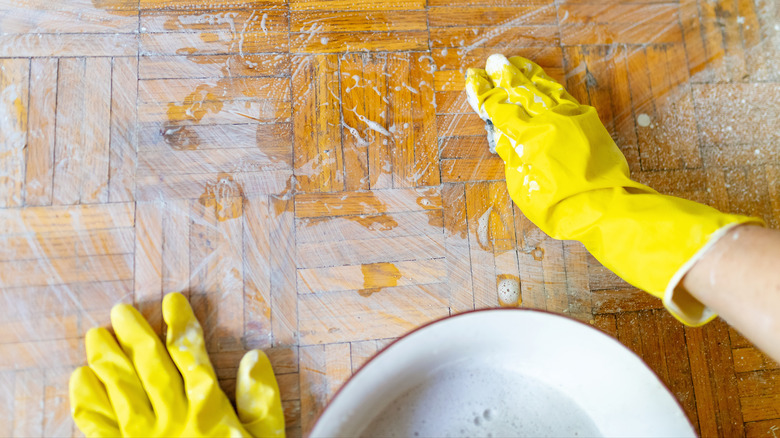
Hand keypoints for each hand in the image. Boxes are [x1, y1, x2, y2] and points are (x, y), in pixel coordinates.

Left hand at [69, 292, 284, 436]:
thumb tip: (254, 358)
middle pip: (149, 365)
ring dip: (106, 359)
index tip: (172, 301)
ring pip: (119, 389)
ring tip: (96, 336)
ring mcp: (142, 437)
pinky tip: (79, 380)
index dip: (181, 326)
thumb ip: (262, 400)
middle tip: (120, 311)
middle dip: (135, 334)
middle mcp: (172, 417)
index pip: (192, 355)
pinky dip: (86, 401)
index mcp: (208, 409)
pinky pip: (96, 426)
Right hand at [465, 54, 760, 324]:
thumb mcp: (523, 187)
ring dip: (529, 75)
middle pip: (523, 90)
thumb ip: (513, 158)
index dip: (484, 93)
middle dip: (504, 75)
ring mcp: (572, 117)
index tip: (473, 79)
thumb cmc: (559, 205)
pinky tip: (546, 85)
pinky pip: (565, 97)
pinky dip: (551, 88)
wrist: (605, 207)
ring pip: (546, 88)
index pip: (500, 107)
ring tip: (517, 64)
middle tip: (493, 61)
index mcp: (529, 136)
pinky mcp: (589, 122)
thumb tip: (506, 138)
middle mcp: (550, 120)